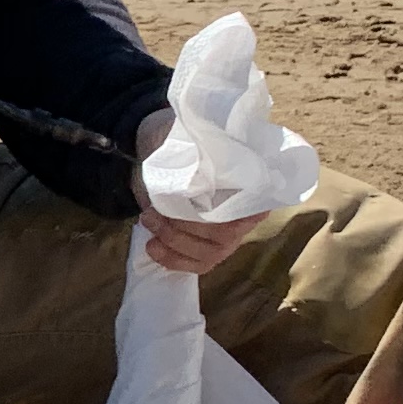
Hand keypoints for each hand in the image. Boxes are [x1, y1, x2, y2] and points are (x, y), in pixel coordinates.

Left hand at [131, 109, 258, 276]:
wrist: (155, 154)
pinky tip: (153, 248)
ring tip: (147, 223)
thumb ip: (200, 148)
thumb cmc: (177, 145)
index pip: (254, 205)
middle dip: (185, 228)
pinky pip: (200, 264)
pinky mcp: (209, 247)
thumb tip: (202, 151)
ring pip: (212, 252)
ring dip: (175, 243)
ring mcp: (231, 232)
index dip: (228, 212)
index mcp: (251, 181)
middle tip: (151, 214)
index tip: (196, 204)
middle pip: (226, 233)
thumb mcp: (187, 139)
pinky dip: (175, 260)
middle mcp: (248, 210)